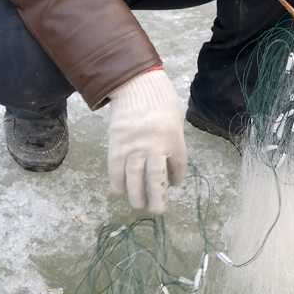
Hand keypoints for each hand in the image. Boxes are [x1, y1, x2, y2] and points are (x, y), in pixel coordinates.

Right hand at [108, 69, 187, 213]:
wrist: (135, 83)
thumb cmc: (159, 97)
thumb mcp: (175, 118)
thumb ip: (173, 140)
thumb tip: (168, 161)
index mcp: (174, 139)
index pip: (178, 168)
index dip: (176, 179)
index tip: (172, 183)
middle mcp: (155, 147)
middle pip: (156, 181)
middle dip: (157, 200)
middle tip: (157, 211)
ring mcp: (134, 147)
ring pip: (135, 180)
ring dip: (136, 196)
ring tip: (138, 205)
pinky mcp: (116, 145)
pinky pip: (116, 171)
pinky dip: (117, 184)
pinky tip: (120, 192)